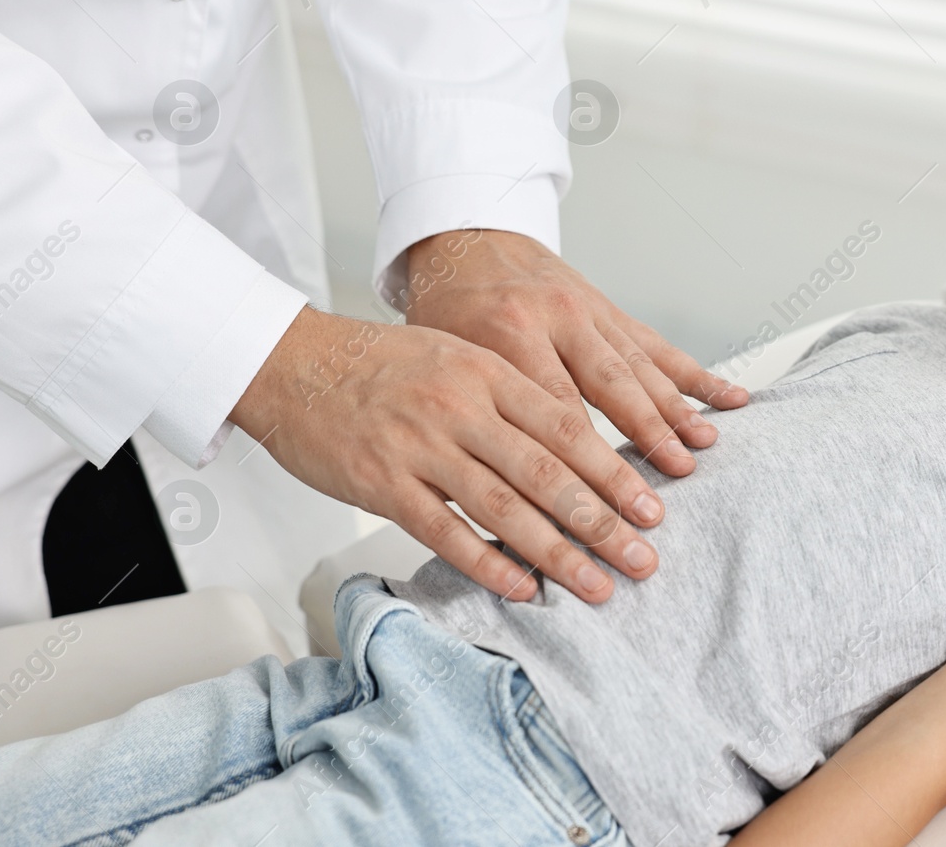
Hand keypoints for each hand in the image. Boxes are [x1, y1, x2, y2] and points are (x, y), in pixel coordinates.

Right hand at [229, 305, 671, 603]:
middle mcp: (460, 407)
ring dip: (557, 551)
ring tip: (597, 584)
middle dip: (603, 521)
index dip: (613, 471)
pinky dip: (487, 564)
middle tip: (643, 558)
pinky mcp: (383, 484)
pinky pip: (445, 532)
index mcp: (487, 371)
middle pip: (547, 472)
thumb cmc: (381, 364)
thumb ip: (511, 398)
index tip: (652, 506)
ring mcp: (420, 446)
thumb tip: (575, 447)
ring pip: (504, 507)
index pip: (567, 427)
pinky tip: (522, 588)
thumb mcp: (457, 357)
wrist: (293, 362)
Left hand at [400, 229, 747, 475]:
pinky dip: (695, 375)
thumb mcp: (441, 361)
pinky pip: (657, 347)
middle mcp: (556, 319)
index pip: (551, 416)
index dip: (576, 472)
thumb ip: (475, 418)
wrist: (466, 236)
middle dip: (637, 449)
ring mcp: (589, 311)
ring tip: (701, 450)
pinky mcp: (611, 310)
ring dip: (673, 414)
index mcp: (506, 336)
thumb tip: (501, 504)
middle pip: (606, 394)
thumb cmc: (446, 308)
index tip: (593, 517)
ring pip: (639, 370)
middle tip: (656, 499)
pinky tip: (729, 398)